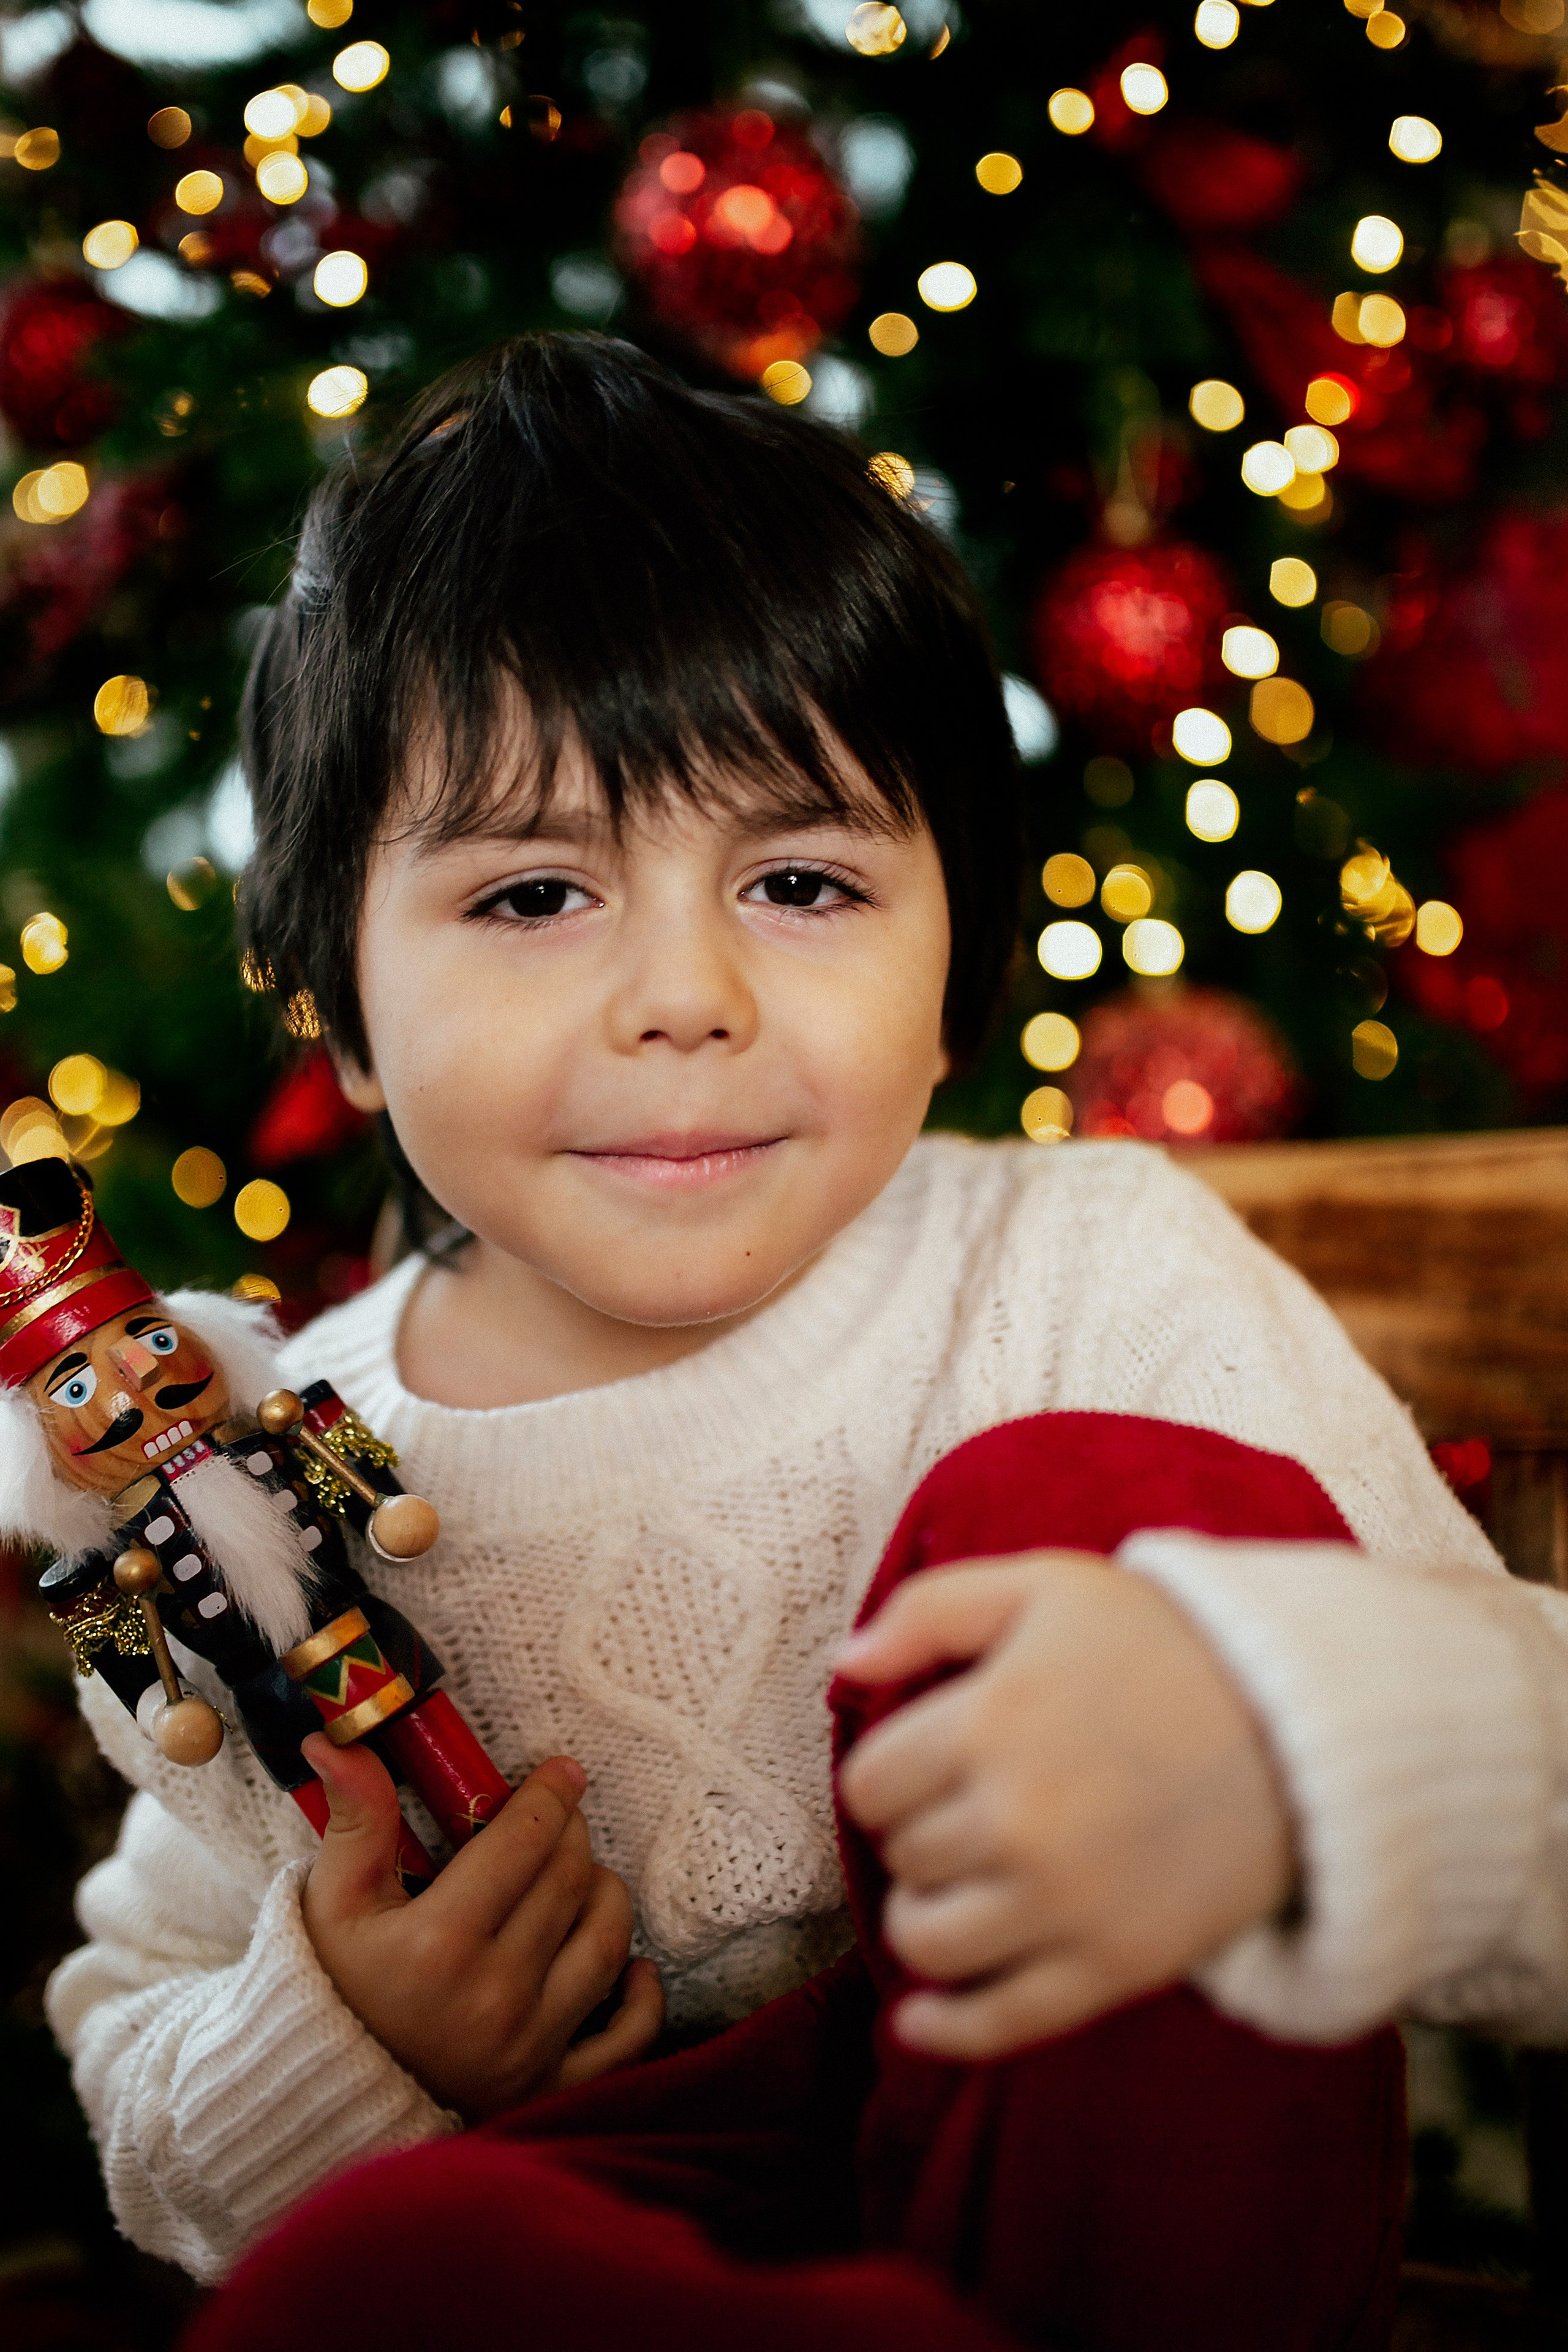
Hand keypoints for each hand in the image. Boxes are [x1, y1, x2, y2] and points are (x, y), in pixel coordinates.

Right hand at [300, 1734, 663, 2117]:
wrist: (323, 2099)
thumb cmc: (330, 1988)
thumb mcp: (331, 1901)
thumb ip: (354, 1818)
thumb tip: (334, 1741)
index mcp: (440, 1943)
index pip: (524, 1842)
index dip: (550, 1796)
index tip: (562, 1772)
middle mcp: (493, 1997)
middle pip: (570, 1882)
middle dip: (572, 1835)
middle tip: (559, 1820)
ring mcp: (527, 2049)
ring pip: (607, 1943)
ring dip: (604, 1895)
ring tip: (580, 1878)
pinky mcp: (549, 2091)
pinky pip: (627, 2040)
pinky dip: (640, 1998)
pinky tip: (632, 1966)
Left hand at [835, 1552, 1294, 2060]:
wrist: (1304, 1725)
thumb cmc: (1163, 1643)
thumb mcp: (1044, 1585)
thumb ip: (929, 1610)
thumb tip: (843, 1666)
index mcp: (987, 1722)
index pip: (871, 1783)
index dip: (891, 1773)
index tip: (930, 1763)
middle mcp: (1016, 1821)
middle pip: (903, 1857)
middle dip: (921, 1833)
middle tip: (969, 1810)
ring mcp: (1065, 1904)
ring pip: (929, 1942)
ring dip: (926, 1918)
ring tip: (960, 1886)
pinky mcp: (1115, 1965)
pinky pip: (1000, 2021)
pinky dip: (946, 2030)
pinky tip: (916, 2022)